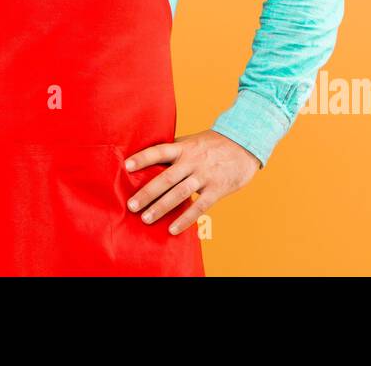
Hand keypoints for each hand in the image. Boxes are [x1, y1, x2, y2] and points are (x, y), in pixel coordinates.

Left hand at [124, 129, 260, 234]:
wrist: (244, 144)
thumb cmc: (213, 145)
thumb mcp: (192, 141)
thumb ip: (174, 150)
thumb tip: (148, 160)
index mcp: (183, 147)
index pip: (159, 151)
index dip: (143, 158)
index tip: (126, 166)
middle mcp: (192, 161)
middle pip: (166, 177)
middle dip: (147, 192)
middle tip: (131, 205)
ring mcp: (205, 175)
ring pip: (180, 193)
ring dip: (161, 207)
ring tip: (146, 218)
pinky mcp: (217, 188)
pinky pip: (200, 206)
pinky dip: (185, 219)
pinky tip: (173, 229)